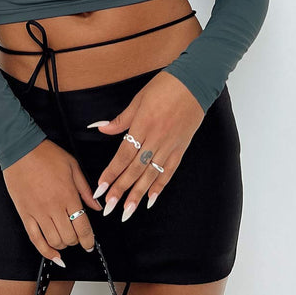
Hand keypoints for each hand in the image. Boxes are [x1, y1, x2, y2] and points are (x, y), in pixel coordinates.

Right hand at [2, 139, 103, 265]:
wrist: (20, 149)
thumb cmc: (46, 154)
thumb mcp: (73, 166)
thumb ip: (85, 189)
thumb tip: (97, 207)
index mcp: (68, 195)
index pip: (83, 227)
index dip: (89, 240)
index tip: (91, 244)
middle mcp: (54, 207)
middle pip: (70, 237)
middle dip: (77, 241)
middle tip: (78, 237)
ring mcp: (38, 212)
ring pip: (54, 241)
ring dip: (63, 245)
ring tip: (66, 239)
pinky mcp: (25, 214)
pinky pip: (35, 239)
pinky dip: (45, 251)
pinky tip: (53, 255)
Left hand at [89, 70, 205, 219]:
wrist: (195, 82)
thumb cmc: (165, 86)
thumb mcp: (138, 99)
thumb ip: (121, 119)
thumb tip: (100, 129)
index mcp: (143, 126)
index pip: (123, 156)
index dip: (111, 174)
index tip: (100, 189)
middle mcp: (156, 139)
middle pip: (135, 170)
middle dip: (121, 190)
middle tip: (109, 208)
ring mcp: (170, 145)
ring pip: (151, 175)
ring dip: (138, 195)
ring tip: (127, 212)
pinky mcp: (181, 147)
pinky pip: (169, 170)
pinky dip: (160, 186)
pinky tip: (151, 199)